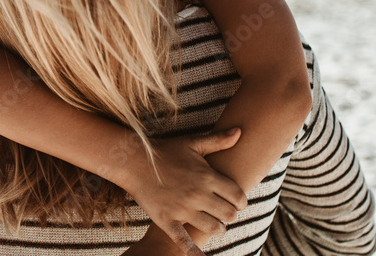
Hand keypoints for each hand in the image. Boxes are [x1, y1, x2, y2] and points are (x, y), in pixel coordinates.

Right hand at [116, 129, 247, 255]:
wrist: (134, 161)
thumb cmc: (166, 151)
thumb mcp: (193, 143)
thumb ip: (218, 141)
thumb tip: (240, 131)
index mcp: (207, 177)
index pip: (238, 196)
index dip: (241, 201)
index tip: (237, 202)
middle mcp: (198, 195)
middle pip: (229, 215)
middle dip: (230, 215)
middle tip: (225, 213)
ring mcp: (183, 209)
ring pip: (213, 229)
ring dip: (218, 229)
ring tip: (215, 226)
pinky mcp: (167, 220)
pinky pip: (183, 241)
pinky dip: (193, 252)